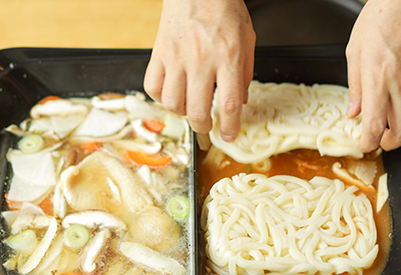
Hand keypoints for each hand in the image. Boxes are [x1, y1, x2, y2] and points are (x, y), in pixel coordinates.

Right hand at [144, 0, 255, 141]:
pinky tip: (171, 93)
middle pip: (197, 111)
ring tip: (189, 107)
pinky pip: (152, 86)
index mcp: (228, 57)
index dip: (230, 126)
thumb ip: (245, 72)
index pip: (229, 104)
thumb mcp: (247, 39)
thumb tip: (240, 101)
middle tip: (207, 126)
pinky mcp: (159, 53)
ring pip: (172, 103)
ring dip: (182, 113)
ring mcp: (177, 57)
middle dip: (203, 127)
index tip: (229, 135)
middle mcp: (201, 60)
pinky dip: (160, 97)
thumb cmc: (223, 8)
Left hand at [346, 0, 400, 151]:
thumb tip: (353, 113)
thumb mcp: (354, 54)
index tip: (365, 145)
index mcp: (377, 79)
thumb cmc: (378, 24)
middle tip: (381, 138)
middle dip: (389, 143)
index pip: (374, 125)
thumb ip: (355, 88)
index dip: (369, 143)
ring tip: (395, 121)